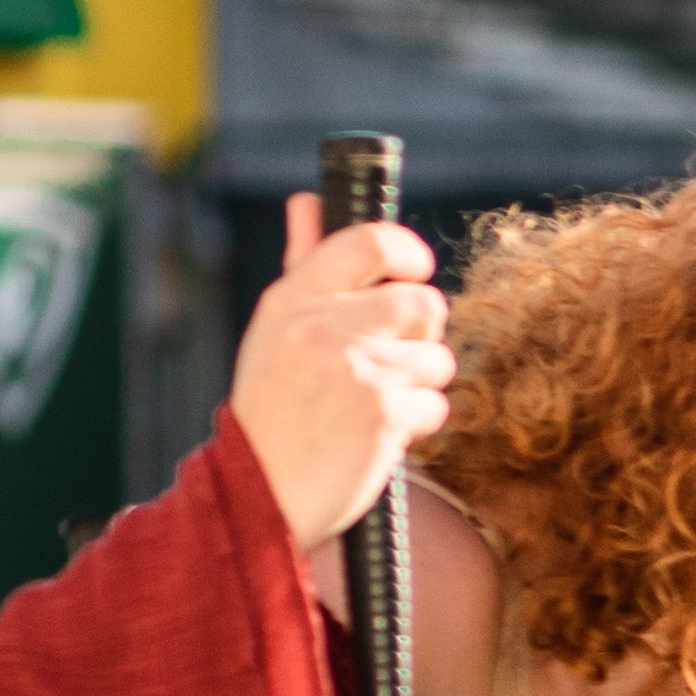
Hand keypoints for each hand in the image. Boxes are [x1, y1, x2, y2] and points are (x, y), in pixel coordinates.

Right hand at [233, 193, 450, 554]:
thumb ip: (303, 264)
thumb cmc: (274, 410)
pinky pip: (436, 405)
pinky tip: (373, 438)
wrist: (257, 495)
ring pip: (438, 359)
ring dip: (418, 387)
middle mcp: (320, 326)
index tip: (414, 271)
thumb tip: (307, 200)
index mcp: (291, 299)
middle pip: (425, 302)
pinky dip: (416, 427)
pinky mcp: (382, 412)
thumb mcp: (274, 331)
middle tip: (389, 363)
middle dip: (422, 336)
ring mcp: (353, 368)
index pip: (369, 241)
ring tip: (367, 407)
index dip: (408, 252)